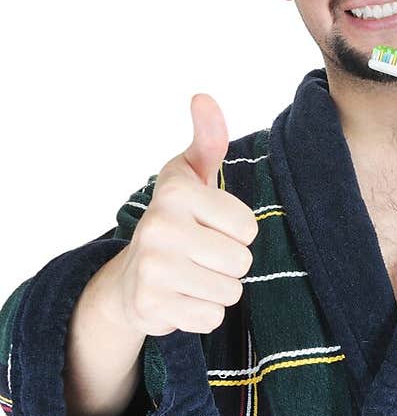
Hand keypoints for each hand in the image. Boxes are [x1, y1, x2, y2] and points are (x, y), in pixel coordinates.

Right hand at [110, 94, 259, 336]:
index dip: (236, 233)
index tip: (210, 227)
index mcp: (177, 193)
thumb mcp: (190, 176)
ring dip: (217, 289)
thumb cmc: (174, 221)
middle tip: (201, 256)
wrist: (128, 280)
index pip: (248, 227)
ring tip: (191, 277)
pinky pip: (212, 317)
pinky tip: (181, 298)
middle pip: (241, 262)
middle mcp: (160, 227)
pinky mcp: (152, 306)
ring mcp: (154, 268)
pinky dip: (203, 313)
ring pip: (230, 292)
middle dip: (229, 264)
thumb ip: (207, 140)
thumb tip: (203, 98)